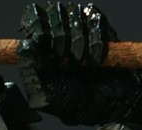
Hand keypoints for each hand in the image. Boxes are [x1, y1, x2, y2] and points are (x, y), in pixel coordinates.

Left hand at [17, 2, 141, 124]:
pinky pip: (94, 18)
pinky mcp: (100, 28)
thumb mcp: (52, 97)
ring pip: (73, 13)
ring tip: (86, 64)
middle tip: (71, 62)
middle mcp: (59, 36)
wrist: (117, 103)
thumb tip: (24, 46)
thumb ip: (34, 72)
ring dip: (81, 41)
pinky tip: (98, 58)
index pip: (32, 21)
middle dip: (61, 38)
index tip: (46, 45)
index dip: (38, 28)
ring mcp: (80, 30)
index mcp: (42, 51)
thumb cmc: (83, 105)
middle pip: (53, 13)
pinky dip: (97, 39)